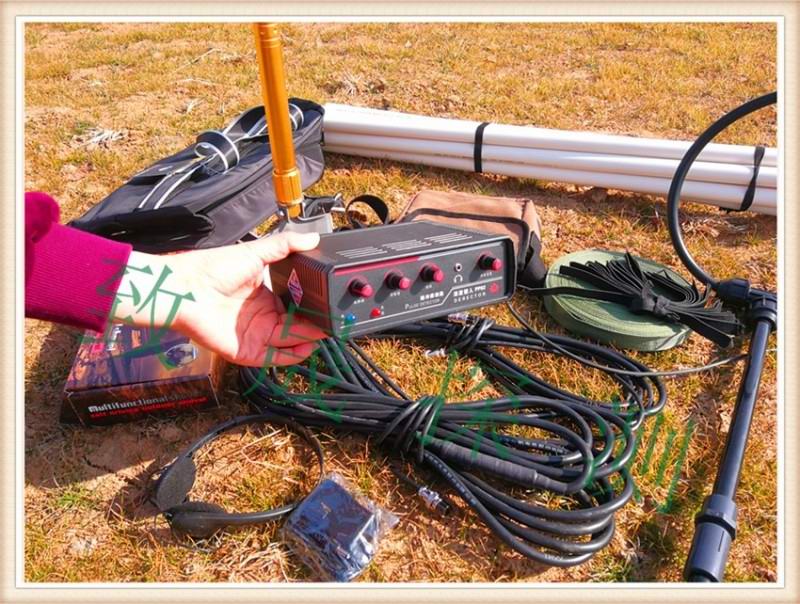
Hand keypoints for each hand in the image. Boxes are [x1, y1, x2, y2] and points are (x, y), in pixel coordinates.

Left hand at [114, 232, 326, 366]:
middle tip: (333, 322)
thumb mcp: (255, 252)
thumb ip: (286, 245)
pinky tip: (305, 348)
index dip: (312, 307)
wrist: (183, 289)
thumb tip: (313, 237)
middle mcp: (261, 316)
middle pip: (295, 326)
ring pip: (288, 342)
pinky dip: (290, 356)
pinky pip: (272, 358)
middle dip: (314, 325)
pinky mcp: (245, 351)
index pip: (295, 305)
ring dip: (307, 340)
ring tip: (324, 334)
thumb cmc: (211, 269)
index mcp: (264, 294)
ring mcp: (254, 334)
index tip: (328, 304)